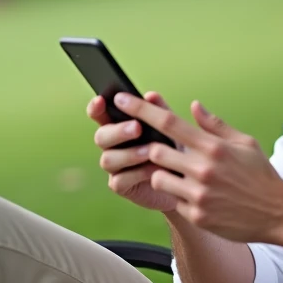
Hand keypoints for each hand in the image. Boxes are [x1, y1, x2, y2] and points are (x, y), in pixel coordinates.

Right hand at [89, 91, 179, 212]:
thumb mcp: (171, 129)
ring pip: (108, 159)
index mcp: (119, 126)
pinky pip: (120, 180)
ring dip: (129, 154)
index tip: (100, 100)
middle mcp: (112, 146)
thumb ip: (161, 112)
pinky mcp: (121, 186)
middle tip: (137, 128)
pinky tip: (155, 170)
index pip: (100, 114)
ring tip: (150, 151)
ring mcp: (114, 167)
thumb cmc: (175, 149)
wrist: (186, 182)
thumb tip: (151, 95)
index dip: (96, 107)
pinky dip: (138, 173)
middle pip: (101, 136)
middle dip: (118, 131)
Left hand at [113, 93, 282, 243]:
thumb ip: (215, 125)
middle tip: (160, 150)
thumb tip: (193, 106)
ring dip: (162, 174)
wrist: (280, 214)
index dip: (140, 110)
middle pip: (156, 151)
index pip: (168, 123)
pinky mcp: (197, 216)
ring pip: (158, 178)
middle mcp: (203, 169)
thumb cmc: (261, 176)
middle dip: (153, 149)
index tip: (121, 101)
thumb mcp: (245, 143)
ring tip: (181, 176)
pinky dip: (179, 196)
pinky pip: (173, 201)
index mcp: (213, 147)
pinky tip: (199, 197)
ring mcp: (198, 195)